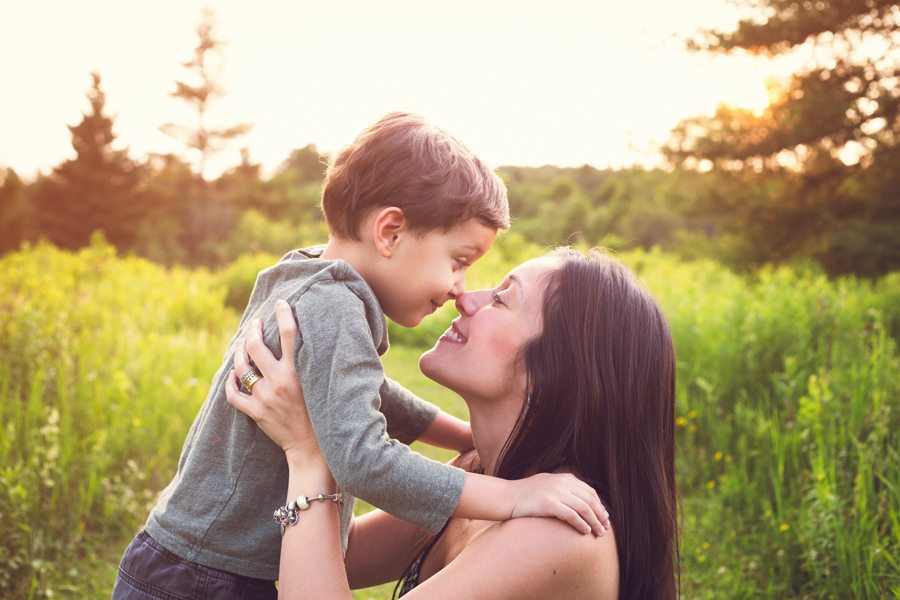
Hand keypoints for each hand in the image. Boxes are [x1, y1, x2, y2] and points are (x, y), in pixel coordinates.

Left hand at [224, 299, 322, 464]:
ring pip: (241, 368)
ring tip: (242, 346)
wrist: (313, 448)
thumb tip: (317, 342)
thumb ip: (314, 365)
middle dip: (252, 330)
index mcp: (298, 372)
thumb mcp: (322, 385)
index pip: (289, 333)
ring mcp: (264, 398)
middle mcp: (279, 382)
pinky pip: (233, 394)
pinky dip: (230, 382)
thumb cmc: (323, 414)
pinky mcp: (255, 413)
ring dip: (239, 353)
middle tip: (254, 324)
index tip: (280, 304)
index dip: (283, 314)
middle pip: (256, 346)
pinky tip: (232, 376)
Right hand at [508, 472, 610, 535]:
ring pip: (584, 508)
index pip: (589, 491)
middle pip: (590, 500)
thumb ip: (562, 488)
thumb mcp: (546, 484)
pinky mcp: (549, 504)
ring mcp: (555, 492)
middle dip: (601, 515)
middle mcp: (562, 482)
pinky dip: (581, 524)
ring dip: (595, 522)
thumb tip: (578, 499)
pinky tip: (585, 532)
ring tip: (599, 533)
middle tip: (605, 528)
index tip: (604, 517)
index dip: (600, 505)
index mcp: (564, 477)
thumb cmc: (525, 494)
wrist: (506, 496)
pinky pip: (571, 515)